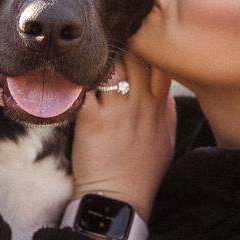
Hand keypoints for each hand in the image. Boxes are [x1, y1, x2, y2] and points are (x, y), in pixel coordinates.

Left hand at [71, 52, 176, 221]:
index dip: (148, 46)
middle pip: (136, 56)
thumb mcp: (167, 141)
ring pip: (110, 65)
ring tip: (87, 57)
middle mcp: (142, 103)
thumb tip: (165, 91)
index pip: (160, 62)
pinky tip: (72, 76)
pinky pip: (85, 86)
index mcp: (160, 106)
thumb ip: (168, 112)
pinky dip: (78, 79)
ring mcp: (117, 110)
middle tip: (107, 41)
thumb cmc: (143, 174)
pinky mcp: (92, 118)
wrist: (119, 200)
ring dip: (99, 58)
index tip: (137, 40)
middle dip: (122, 44)